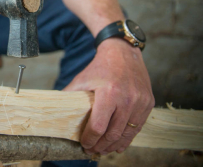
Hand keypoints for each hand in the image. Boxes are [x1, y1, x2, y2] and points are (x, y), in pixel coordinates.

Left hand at [63, 38, 154, 154]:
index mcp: (109, 93)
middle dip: (101, 146)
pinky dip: (127, 138)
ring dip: (114, 145)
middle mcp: (127, 98)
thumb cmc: (100, 67)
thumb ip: (69, 96)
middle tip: (92, 150)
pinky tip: (119, 144)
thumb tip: (55, 111)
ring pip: (127, 134)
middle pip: (113, 133)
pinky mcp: (148, 103)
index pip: (98, 126)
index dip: (90, 139)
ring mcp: (140, 102)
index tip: (84, 144)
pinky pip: (137, 127)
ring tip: (104, 150)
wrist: (123, 53)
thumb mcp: (82, 80)